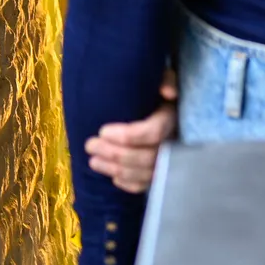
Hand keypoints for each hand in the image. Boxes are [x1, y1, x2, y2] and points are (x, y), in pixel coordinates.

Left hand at [85, 68, 176, 192]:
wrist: (161, 106)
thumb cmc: (156, 91)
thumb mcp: (161, 78)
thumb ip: (165, 79)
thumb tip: (168, 92)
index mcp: (173, 118)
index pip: (154, 133)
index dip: (127, 136)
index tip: (103, 130)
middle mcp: (174, 142)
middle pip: (146, 157)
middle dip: (114, 153)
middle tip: (90, 144)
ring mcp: (168, 161)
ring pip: (143, 174)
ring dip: (115, 169)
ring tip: (93, 160)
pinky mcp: (160, 174)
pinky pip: (144, 185)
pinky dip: (127, 183)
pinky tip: (112, 174)